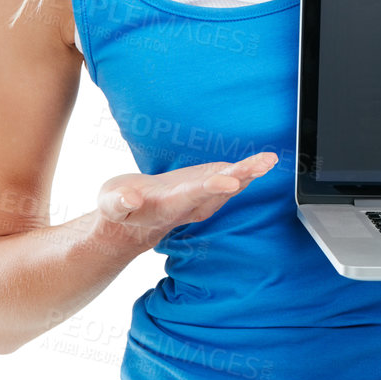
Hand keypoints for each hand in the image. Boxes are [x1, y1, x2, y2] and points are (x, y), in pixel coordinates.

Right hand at [96, 152, 279, 252]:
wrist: (133, 220)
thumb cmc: (120, 208)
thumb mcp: (111, 205)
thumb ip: (119, 202)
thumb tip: (129, 198)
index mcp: (170, 205)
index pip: (194, 195)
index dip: (212, 187)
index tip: (230, 180)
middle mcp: (192, 204)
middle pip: (221, 189)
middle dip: (242, 175)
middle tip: (263, 164)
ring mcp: (203, 197)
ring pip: (231, 184)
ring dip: (251, 172)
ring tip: (270, 159)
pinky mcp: (207, 187)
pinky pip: (232, 179)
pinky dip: (249, 170)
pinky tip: (265, 161)